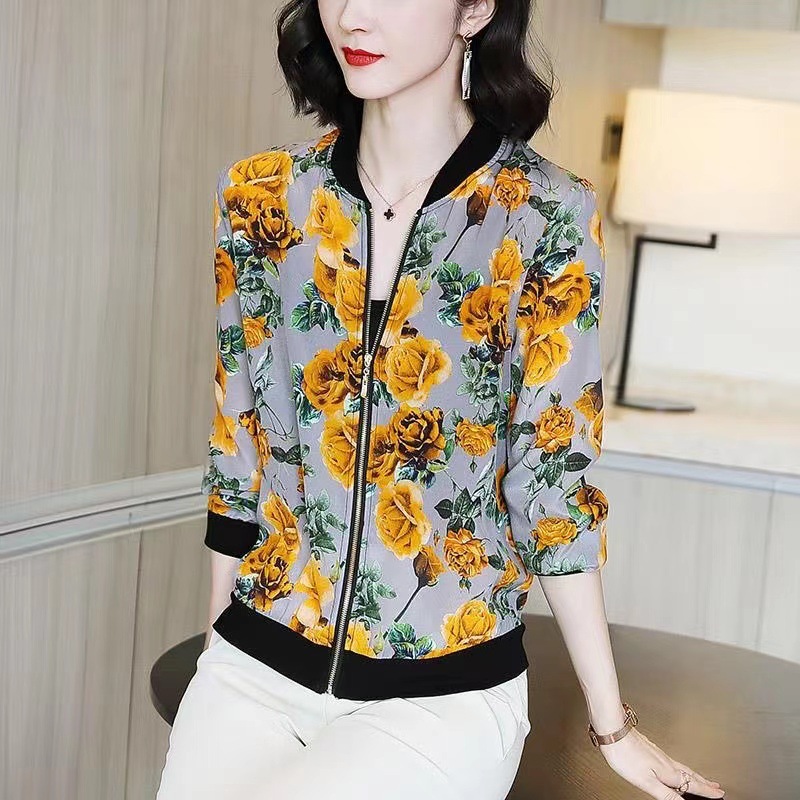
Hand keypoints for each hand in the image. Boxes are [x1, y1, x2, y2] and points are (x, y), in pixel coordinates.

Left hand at [598, 726, 724, 798]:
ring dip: (694, 774)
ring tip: (702, 778)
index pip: (692, 784)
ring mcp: (658, 753)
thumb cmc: (625, 755)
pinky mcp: (650, 748)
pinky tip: (674, 766)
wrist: (613, 730)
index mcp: (668, 771)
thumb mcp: (647, 781)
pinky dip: (680, 766)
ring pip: (681, 766)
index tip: (719, 794)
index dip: (706, 791)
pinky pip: (671, 760)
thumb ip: (666, 794)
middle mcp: (666, 760)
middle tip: (716, 787)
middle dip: (704, 782)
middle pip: (690, 774)